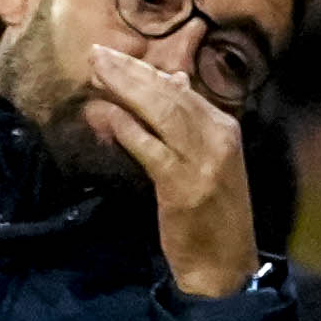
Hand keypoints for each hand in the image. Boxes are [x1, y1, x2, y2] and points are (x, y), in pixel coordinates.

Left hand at [86, 45, 258, 296]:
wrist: (224, 266)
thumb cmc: (210, 217)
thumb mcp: (206, 162)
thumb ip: (189, 123)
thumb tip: (174, 80)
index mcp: (224, 128)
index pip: (180, 90)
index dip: (144, 71)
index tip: (113, 57)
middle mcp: (218, 137)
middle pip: (169, 94)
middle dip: (130, 71)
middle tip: (96, 53)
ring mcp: (203, 161)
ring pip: (161, 113)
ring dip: (126, 90)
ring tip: (97, 73)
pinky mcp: (184, 186)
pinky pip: (152, 149)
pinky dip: (128, 129)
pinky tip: (106, 115)